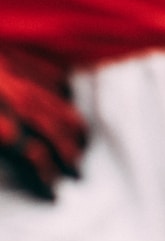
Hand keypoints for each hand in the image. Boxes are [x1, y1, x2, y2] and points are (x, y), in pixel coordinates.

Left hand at [0, 47, 85, 199]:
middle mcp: (3, 94)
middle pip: (50, 127)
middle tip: (75, 171)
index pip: (31, 155)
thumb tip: (6, 165)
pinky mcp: (4, 49)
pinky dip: (60, 85)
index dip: (45, 176)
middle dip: (67, 152)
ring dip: (71, 123)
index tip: (52, 191)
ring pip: (53, 97)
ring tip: (80, 142)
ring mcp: (4, 67)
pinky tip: (65, 98)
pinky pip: (44, 67)